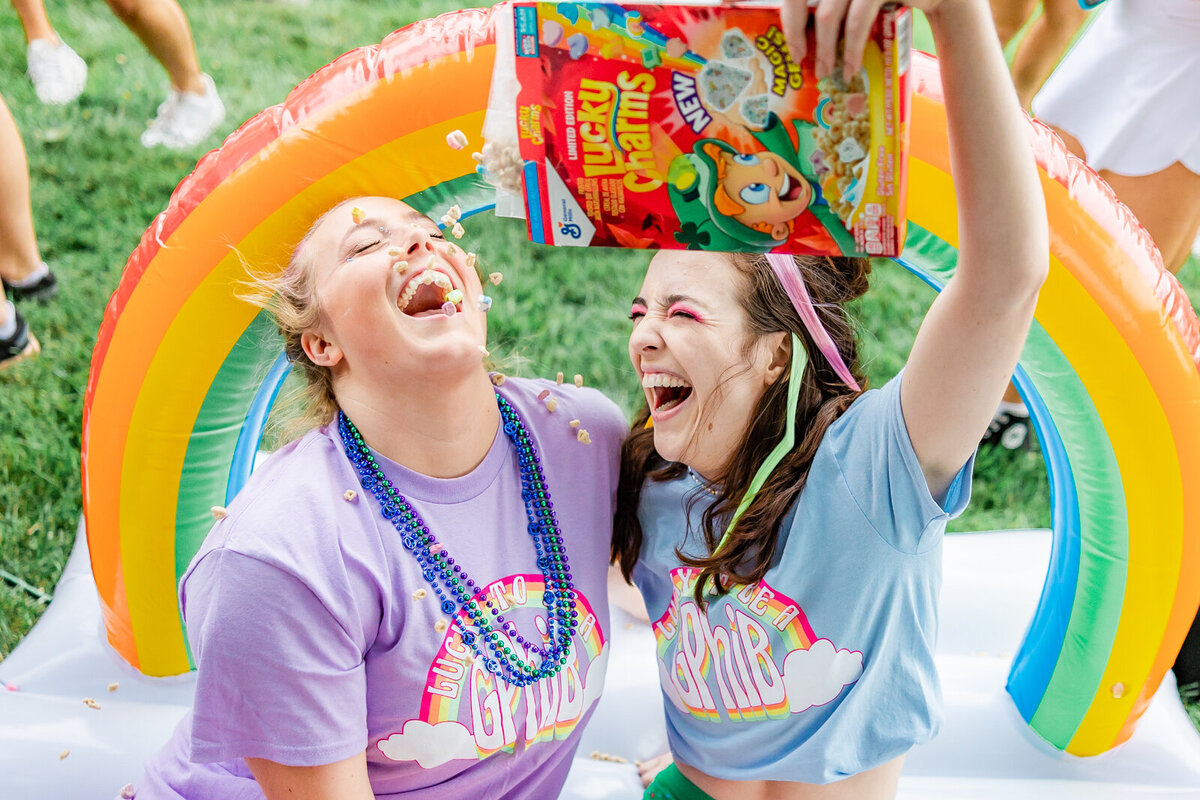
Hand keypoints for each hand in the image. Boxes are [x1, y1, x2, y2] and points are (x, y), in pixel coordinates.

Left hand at [778, 0, 951, 80]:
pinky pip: (856, 22)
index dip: (789, 16)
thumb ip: (831, 7)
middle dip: (797, 34)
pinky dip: (851, 49)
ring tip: (827, 72)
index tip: (794, 45)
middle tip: (801, 60)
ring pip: (828, 16)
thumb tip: (800, 40)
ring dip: (825, 50)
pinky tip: (850, 68)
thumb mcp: (851, 0)